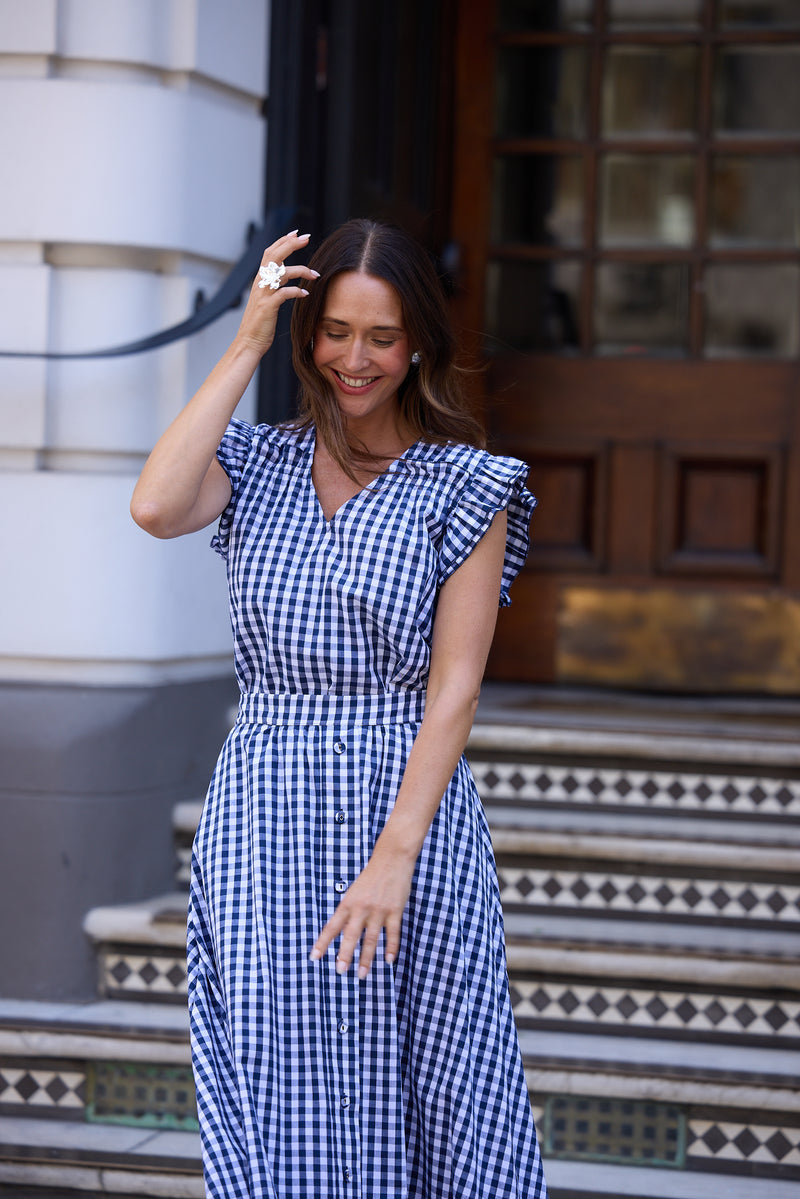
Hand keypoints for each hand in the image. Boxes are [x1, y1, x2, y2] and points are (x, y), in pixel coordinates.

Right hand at [235, 230, 318, 356]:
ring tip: (316, 274)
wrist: (249, 341)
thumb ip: (275, 284)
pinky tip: (306, 294)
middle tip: (306, 238)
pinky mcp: (268, 307)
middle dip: (291, 244)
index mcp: (260, 279)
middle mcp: (260, 283)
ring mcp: (263, 294)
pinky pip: (284, 294)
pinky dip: (296, 292)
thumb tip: (286, 273)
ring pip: (281, 273)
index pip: (270, 253)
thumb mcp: (267, 298)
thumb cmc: (261, 322)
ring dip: (301, 270)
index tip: (296, 233)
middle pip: (274, 255)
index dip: (283, 241)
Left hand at [309, 841, 415, 979]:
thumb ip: (348, 912)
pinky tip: (389, 960)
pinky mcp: (395, 910)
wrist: (391, 858)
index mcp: (348, 903)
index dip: (322, 943)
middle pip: (351, 935)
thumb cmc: (371, 877)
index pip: (332, 926)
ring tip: (361, 974)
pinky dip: (391, 947)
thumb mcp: (354, 892)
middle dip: (345, 954)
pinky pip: (393, 933)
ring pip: (371, 938)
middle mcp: (361, 907)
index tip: (314, 957)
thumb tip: (340, 932)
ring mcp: (379, 910)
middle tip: (340, 971)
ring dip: (366, 958)